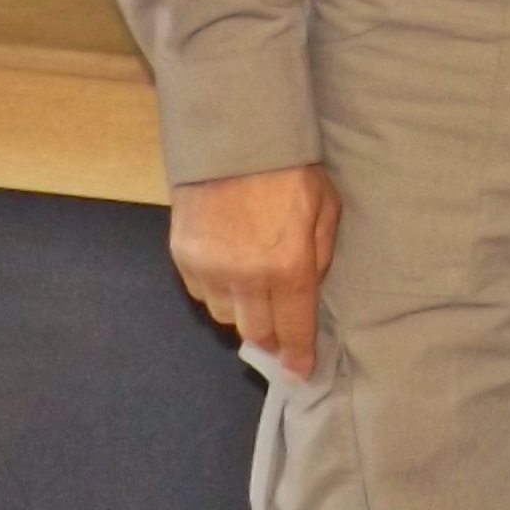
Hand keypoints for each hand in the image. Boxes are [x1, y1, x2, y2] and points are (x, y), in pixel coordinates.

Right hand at [170, 162, 339, 378]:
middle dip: (271, 337)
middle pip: (256, 332)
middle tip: (280, 330)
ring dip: (243, 311)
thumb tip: (310, 291)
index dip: (297, 355)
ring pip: (226, 316)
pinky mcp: (183, 257)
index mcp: (289, 266)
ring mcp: (210, 269)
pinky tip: (229, 267)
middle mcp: (246, 276)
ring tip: (254, 288)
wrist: (232, 138)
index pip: (293, 328)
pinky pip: (202, 293)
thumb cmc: (289, 171)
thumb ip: (319, 255)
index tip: (299, 371)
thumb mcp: (325, 209)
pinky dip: (217, 289)